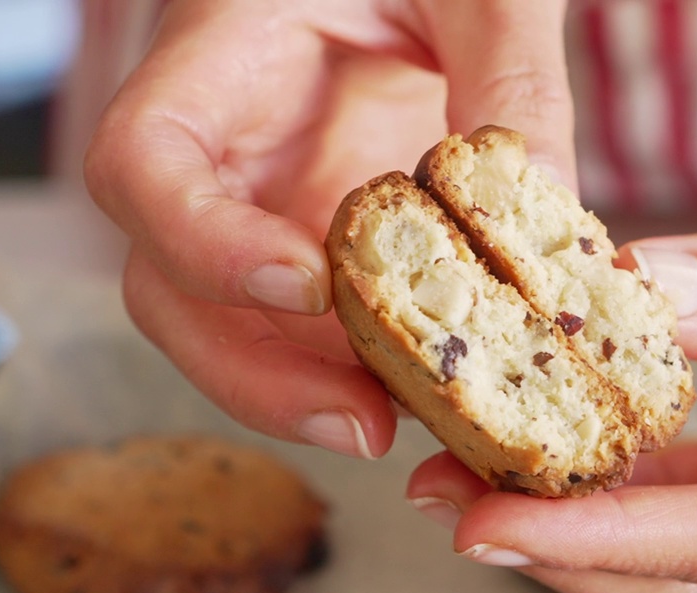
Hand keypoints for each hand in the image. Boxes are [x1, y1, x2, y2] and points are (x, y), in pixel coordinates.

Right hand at [84, 0, 573, 456]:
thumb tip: (552, 210)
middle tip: (365, 427)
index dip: (203, 242)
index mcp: (218, 59)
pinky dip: (354, 372)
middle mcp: (218, 151)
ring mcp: (256, 205)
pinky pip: (304, 327)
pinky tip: (427, 393)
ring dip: (306, 393)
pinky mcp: (306, 240)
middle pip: (167, 285)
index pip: (144, 162)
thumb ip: (512, 76)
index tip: (305, 285)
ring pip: (229, 328)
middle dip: (251, 373)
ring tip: (412, 429)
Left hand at [407, 109, 696, 592]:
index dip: (599, 538)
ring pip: (678, 540)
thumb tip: (628, 295)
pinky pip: (694, 482)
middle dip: (563, 544)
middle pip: (685, 575)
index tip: (488, 523)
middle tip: (448, 500)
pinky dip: (621, 463)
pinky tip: (553, 430)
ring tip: (469, 466)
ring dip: (578, 510)